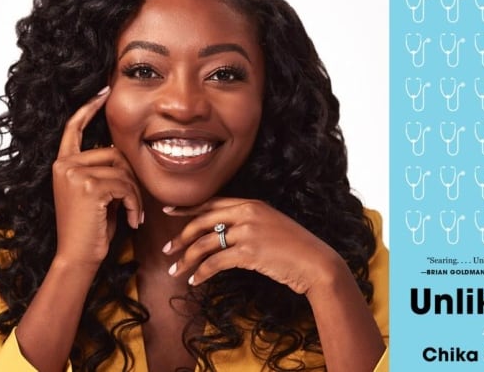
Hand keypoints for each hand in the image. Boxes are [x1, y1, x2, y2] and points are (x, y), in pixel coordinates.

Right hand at [51, 87, 142, 267]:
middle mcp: (64, 165)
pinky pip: (125, 186)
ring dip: (134, 195)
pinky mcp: (88, 186)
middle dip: (130, 179)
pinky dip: (134, 204)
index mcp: (63, 164)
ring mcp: (74, 174)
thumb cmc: (91, 228)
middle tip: (133, 204)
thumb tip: (122, 151)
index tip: (104, 91)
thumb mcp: (96, 193)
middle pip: (114, 154)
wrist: (78, 257)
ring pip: (123, 171)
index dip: (89, 108)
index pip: (74, 128)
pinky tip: (131, 221)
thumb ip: (102, 170)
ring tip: (132, 215)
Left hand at [163, 198, 346, 294]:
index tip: (169, 212)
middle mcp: (247, 213)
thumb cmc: (296, 249)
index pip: (212, 203)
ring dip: (186, 258)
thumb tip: (224, 234)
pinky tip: (195, 281)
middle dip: (181, 236)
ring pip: (204, 243)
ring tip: (176, 270)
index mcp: (252, 203)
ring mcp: (247, 231)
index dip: (188, 208)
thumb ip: (249, 223)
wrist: (316, 262)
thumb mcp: (272, 225)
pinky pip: (214, 262)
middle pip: (202, 221)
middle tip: (167, 249)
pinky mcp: (248, 252)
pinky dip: (201, 273)